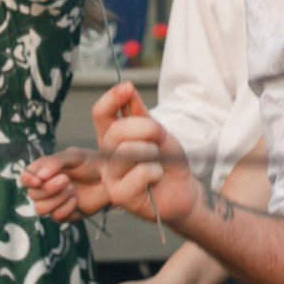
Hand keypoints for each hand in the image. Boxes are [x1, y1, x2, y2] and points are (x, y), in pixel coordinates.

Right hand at [22, 147, 108, 221]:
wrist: (111, 176)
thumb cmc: (92, 162)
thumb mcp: (74, 156)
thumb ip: (54, 162)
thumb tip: (39, 176)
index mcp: (44, 172)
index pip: (25, 178)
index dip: (28, 180)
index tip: (38, 180)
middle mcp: (46, 188)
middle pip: (32, 195)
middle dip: (48, 188)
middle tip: (67, 179)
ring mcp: (55, 202)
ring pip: (40, 209)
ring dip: (56, 200)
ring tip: (72, 190)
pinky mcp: (66, 214)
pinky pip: (56, 217)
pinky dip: (66, 209)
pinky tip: (76, 200)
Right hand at [90, 82, 198, 224]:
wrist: (182, 190)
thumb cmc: (167, 162)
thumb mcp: (157, 131)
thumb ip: (140, 112)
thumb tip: (127, 88)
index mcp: (112, 138)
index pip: (100, 114)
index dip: (111, 99)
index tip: (127, 87)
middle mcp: (106, 156)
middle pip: (116, 131)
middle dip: (146, 129)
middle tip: (161, 137)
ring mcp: (110, 177)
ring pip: (128, 151)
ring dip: (152, 152)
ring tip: (158, 162)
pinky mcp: (120, 196)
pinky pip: (141, 173)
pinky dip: (156, 172)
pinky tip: (156, 178)